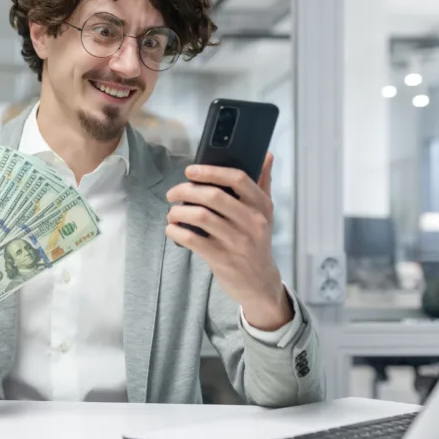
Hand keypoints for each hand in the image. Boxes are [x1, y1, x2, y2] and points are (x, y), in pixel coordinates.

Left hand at [165, 153, 290, 330]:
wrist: (259, 283)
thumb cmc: (257, 242)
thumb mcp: (266, 214)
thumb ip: (263, 183)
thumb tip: (266, 155)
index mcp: (261, 206)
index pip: (238, 178)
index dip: (211, 171)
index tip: (190, 170)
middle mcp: (252, 222)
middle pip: (213, 196)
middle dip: (185, 190)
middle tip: (172, 193)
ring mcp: (237, 241)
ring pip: (200, 216)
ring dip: (178, 211)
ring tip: (172, 212)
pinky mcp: (222, 258)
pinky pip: (192, 239)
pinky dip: (176, 231)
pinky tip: (172, 229)